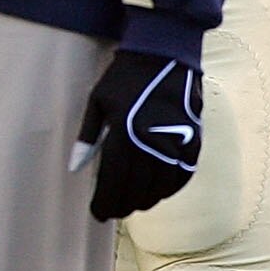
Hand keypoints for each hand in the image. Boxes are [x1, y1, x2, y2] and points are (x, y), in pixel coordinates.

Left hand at [74, 47, 203, 219]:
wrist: (164, 56)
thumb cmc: (124, 79)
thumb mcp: (96, 103)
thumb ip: (87, 138)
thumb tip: (75, 169)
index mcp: (123, 134)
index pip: (112, 181)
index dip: (104, 201)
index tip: (98, 214)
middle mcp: (151, 143)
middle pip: (136, 189)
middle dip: (122, 205)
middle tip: (113, 212)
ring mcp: (176, 143)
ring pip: (160, 187)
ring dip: (145, 200)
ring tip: (132, 204)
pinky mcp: (194, 141)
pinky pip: (183, 175)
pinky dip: (170, 189)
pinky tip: (158, 193)